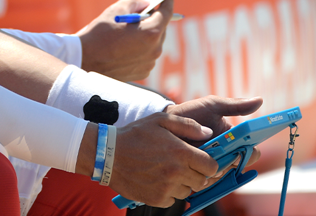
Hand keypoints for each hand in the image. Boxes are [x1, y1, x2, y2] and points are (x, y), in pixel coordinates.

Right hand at [78, 0, 173, 80]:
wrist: (84, 59)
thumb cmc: (99, 33)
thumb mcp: (115, 10)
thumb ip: (135, 2)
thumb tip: (145, 4)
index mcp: (151, 32)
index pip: (167, 13)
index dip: (167, 1)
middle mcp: (155, 49)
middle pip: (160, 28)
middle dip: (153, 19)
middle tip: (141, 12)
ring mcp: (150, 62)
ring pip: (153, 42)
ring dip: (145, 35)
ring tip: (127, 32)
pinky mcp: (143, 71)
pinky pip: (147, 55)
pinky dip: (140, 48)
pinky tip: (124, 46)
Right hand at [101, 112, 218, 207]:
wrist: (107, 154)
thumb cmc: (134, 135)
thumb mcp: (159, 120)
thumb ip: (187, 125)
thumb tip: (208, 133)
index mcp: (181, 152)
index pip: (211, 167)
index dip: (208, 164)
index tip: (200, 161)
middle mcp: (177, 172)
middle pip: (201, 181)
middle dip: (195, 173)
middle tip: (179, 165)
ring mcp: (167, 187)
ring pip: (187, 191)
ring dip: (181, 183)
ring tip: (164, 171)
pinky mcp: (157, 199)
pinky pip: (172, 199)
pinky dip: (168, 192)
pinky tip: (155, 179)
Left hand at [165, 96, 264, 190]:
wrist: (168, 122)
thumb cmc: (193, 112)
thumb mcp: (212, 105)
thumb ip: (235, 105)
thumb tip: (260, 100)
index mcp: (236, 141)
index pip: (252, 154)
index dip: (250, 153)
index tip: (242, 147)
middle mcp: (227, 156)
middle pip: (238, 167)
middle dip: (230, 160)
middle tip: (218, 149)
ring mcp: (213, 165)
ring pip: (223, 176)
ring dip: (214, 166)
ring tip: (201, 151)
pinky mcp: (198, 173)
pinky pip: (206, 181)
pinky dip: (201, 173)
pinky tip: (191, 161)